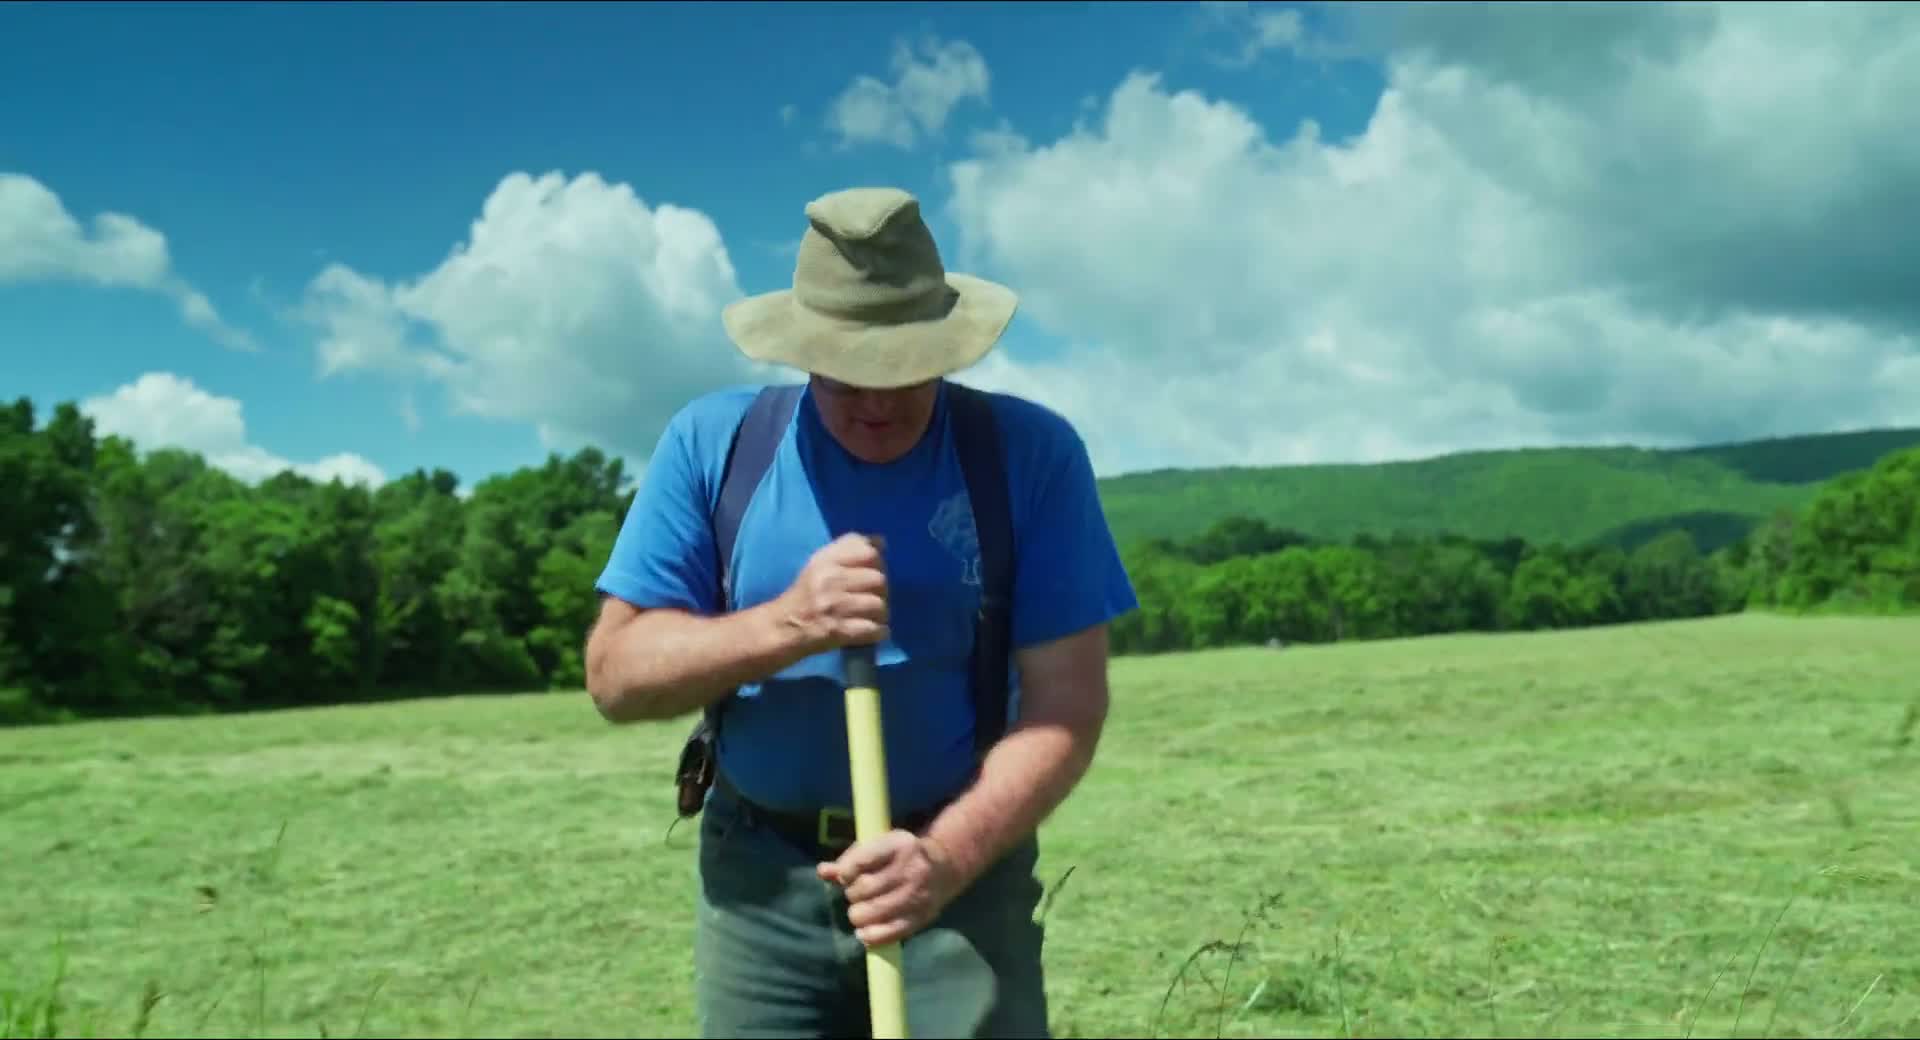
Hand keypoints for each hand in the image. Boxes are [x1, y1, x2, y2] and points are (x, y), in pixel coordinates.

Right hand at [778, 533, 888, 653]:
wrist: (782, 627)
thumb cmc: (806, 594)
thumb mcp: (820, 564)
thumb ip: (849, 549)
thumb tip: (881, 542)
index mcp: (825, 560)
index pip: (867, 551)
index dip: (878, 563)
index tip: (872, 573)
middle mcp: (829, 579)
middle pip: (878, 579)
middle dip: (881, 592)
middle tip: (872, 599)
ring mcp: (834, 606)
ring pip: (878, 605)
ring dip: (881, 615)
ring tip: (872, 617)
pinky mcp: (838, 630)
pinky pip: (873, 629)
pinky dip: (878, 633)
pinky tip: (871, 631)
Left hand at [818, 830, 962, 946]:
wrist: (944, 868)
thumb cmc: (900, 857)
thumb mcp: (879, 848)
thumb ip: (850, 859)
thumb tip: (823, 871)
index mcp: (899, 844)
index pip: (861, 861)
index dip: (846, 872)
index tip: (847, 876)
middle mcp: (911, 869)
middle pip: (864, 889)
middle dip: (853, 894)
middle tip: (857, 895)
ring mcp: (917, 895)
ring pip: (871, 912)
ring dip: (858, 915)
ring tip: (861, 911)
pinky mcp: (921, 918)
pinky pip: (887, 934)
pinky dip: (870, 936)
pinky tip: (865, 931)